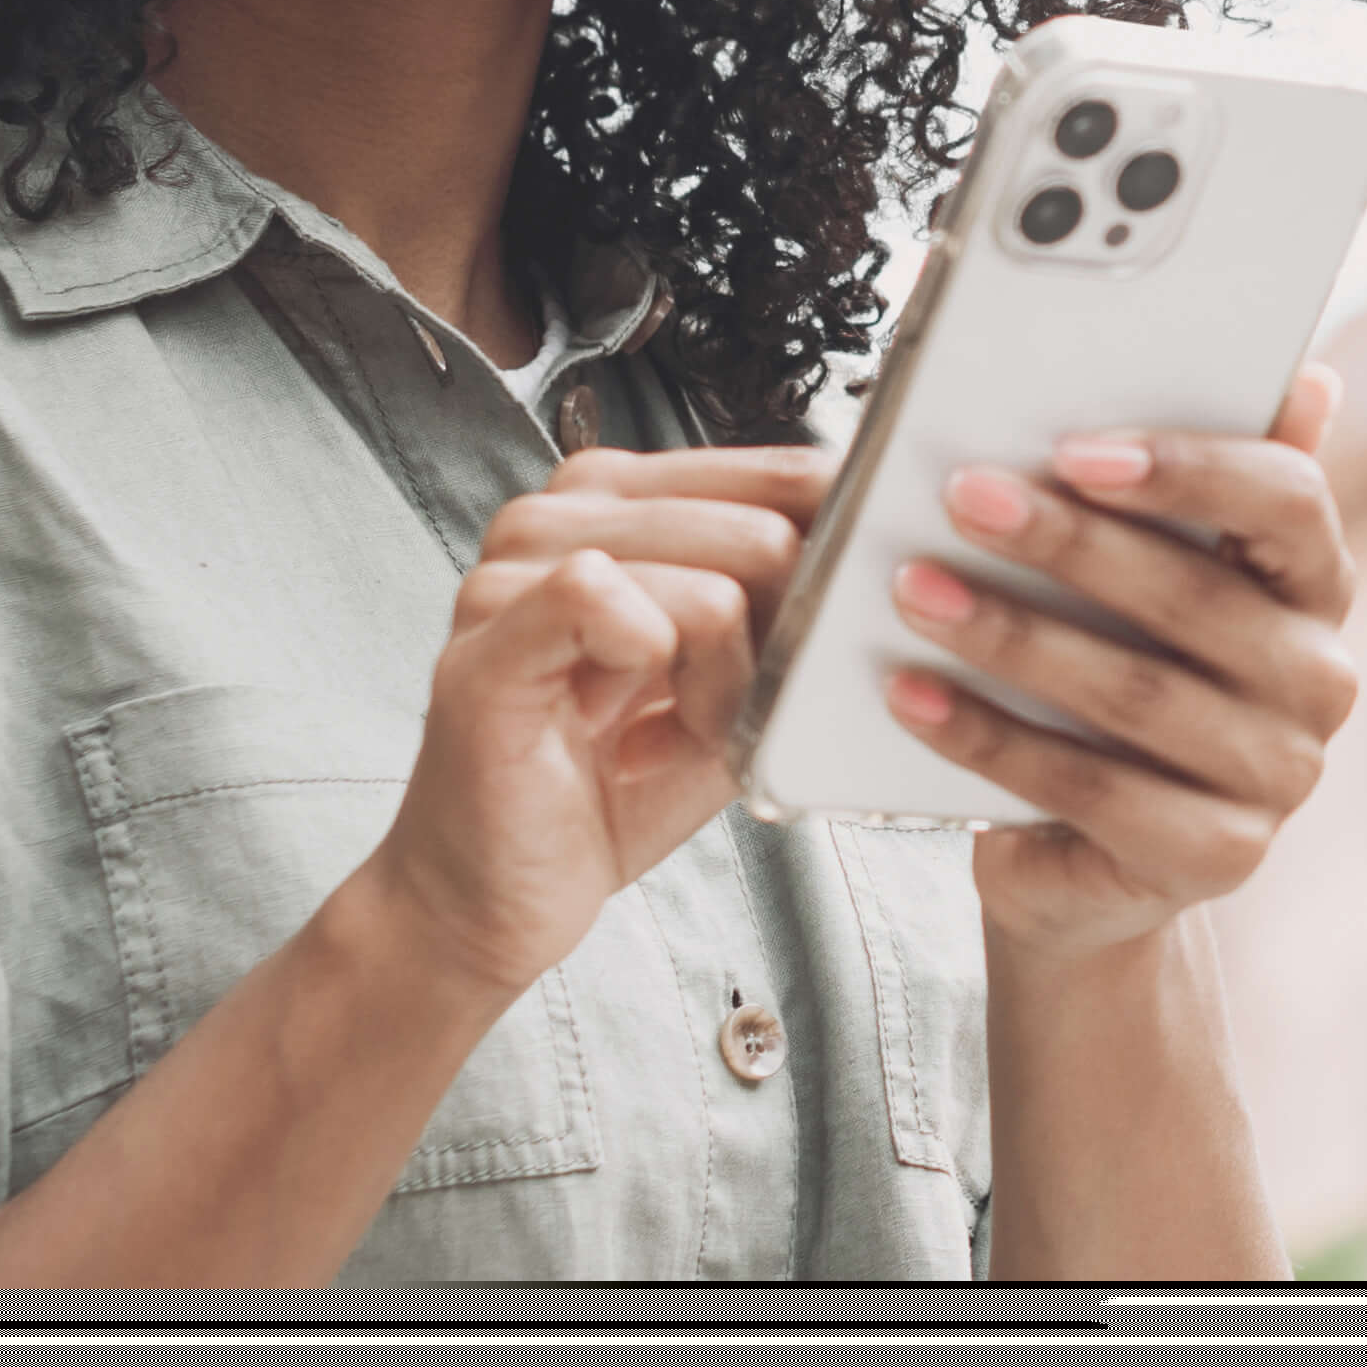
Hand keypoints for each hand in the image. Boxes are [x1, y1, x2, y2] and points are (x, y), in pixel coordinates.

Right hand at [351, 443, 828, 998]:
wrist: (502, 894)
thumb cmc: (611, 788)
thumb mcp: (738, 681)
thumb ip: (794, 606)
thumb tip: (878, 549)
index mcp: (622, 502)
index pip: (780, 473)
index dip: (836, 562)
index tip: (830, 636)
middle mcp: (560, 514)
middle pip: (758, 527)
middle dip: (777, 647)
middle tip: (727, 718)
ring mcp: (512, 570)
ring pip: (709, 585)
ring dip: (724, 688)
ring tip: (675, 736)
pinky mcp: (488, 639)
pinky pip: (611, 602)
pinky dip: (662, 689)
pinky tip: (634, 739)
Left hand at [883, 365, 1362, 960]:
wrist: (1087, 859)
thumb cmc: (1111, 681)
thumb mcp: (1151, 577)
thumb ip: (1201, 483)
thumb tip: (1309, 379)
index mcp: (1317, 585)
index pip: (1290, 502)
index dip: (1186, 469)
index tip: (1073, 447)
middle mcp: (1320, 680)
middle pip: (1194, 597)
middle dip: (1066, 542)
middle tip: (960, 496)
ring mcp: (1278, 777)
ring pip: (1135, 693)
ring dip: (1012, 635)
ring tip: (913, 590)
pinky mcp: (1216, 856)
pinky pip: (1089, 787)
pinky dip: (988, 737)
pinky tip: (912, 693)